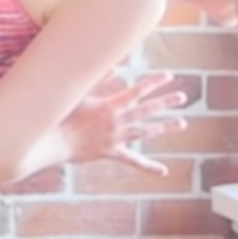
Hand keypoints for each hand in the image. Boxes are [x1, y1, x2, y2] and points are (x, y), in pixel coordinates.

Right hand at [57, 71, 188, 174]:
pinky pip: (133, 161)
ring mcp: (117, 138)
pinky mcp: (111, 152)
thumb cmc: (60, 116)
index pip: (138, 90)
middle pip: (148, 109)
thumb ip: (97, 80)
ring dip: (165, 126)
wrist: (53, 142)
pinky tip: (163, 171)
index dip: (154, 82)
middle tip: (183, 97)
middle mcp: (118, 121)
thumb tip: (114, 67)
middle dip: (166, 101)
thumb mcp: (77, 94)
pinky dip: (148, 166)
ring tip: (182, 123)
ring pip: (146, 131)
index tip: (168, 76)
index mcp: (111, 106)